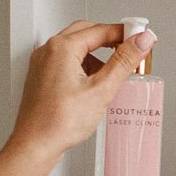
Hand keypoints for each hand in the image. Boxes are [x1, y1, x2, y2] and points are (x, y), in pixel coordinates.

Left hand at [10, 22, 154, 163]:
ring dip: (98, 56)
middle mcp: (48, 52)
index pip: (101, 29)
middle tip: (131, 50)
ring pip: (77, 49)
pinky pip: (67, 63)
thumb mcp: (101, 89)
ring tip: (114, 75)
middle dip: (111, 41)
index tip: (141, 38)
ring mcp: (43, 64)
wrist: (35, 146)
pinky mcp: (43, 78)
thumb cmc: (57, 122)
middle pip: (87, 33)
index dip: (125, 33)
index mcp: (61, 48)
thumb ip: (124, 61)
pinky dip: (85, 68)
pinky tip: (96, 86)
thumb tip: (141, 40)